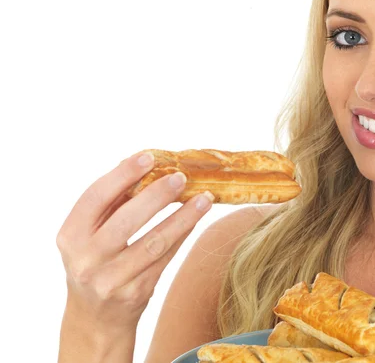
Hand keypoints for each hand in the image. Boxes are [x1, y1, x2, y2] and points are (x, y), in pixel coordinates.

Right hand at [56, 150, 213, 330]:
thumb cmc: (97, 262)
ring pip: (154, 242)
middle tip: (181, 177)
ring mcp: (110, 280)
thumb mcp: (90, 236)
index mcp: (70, 236)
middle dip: (157, 195)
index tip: (148, 157)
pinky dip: (183, 235)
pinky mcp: (135, 293)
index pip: (95, 197)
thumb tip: (147, 165)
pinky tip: (196, 219)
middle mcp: (85, 260)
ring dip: (183, 217)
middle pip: (126, 220)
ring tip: (204, 198)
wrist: (95, 318)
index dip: (122, 174)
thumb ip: (112, 204)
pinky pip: (165, 258)